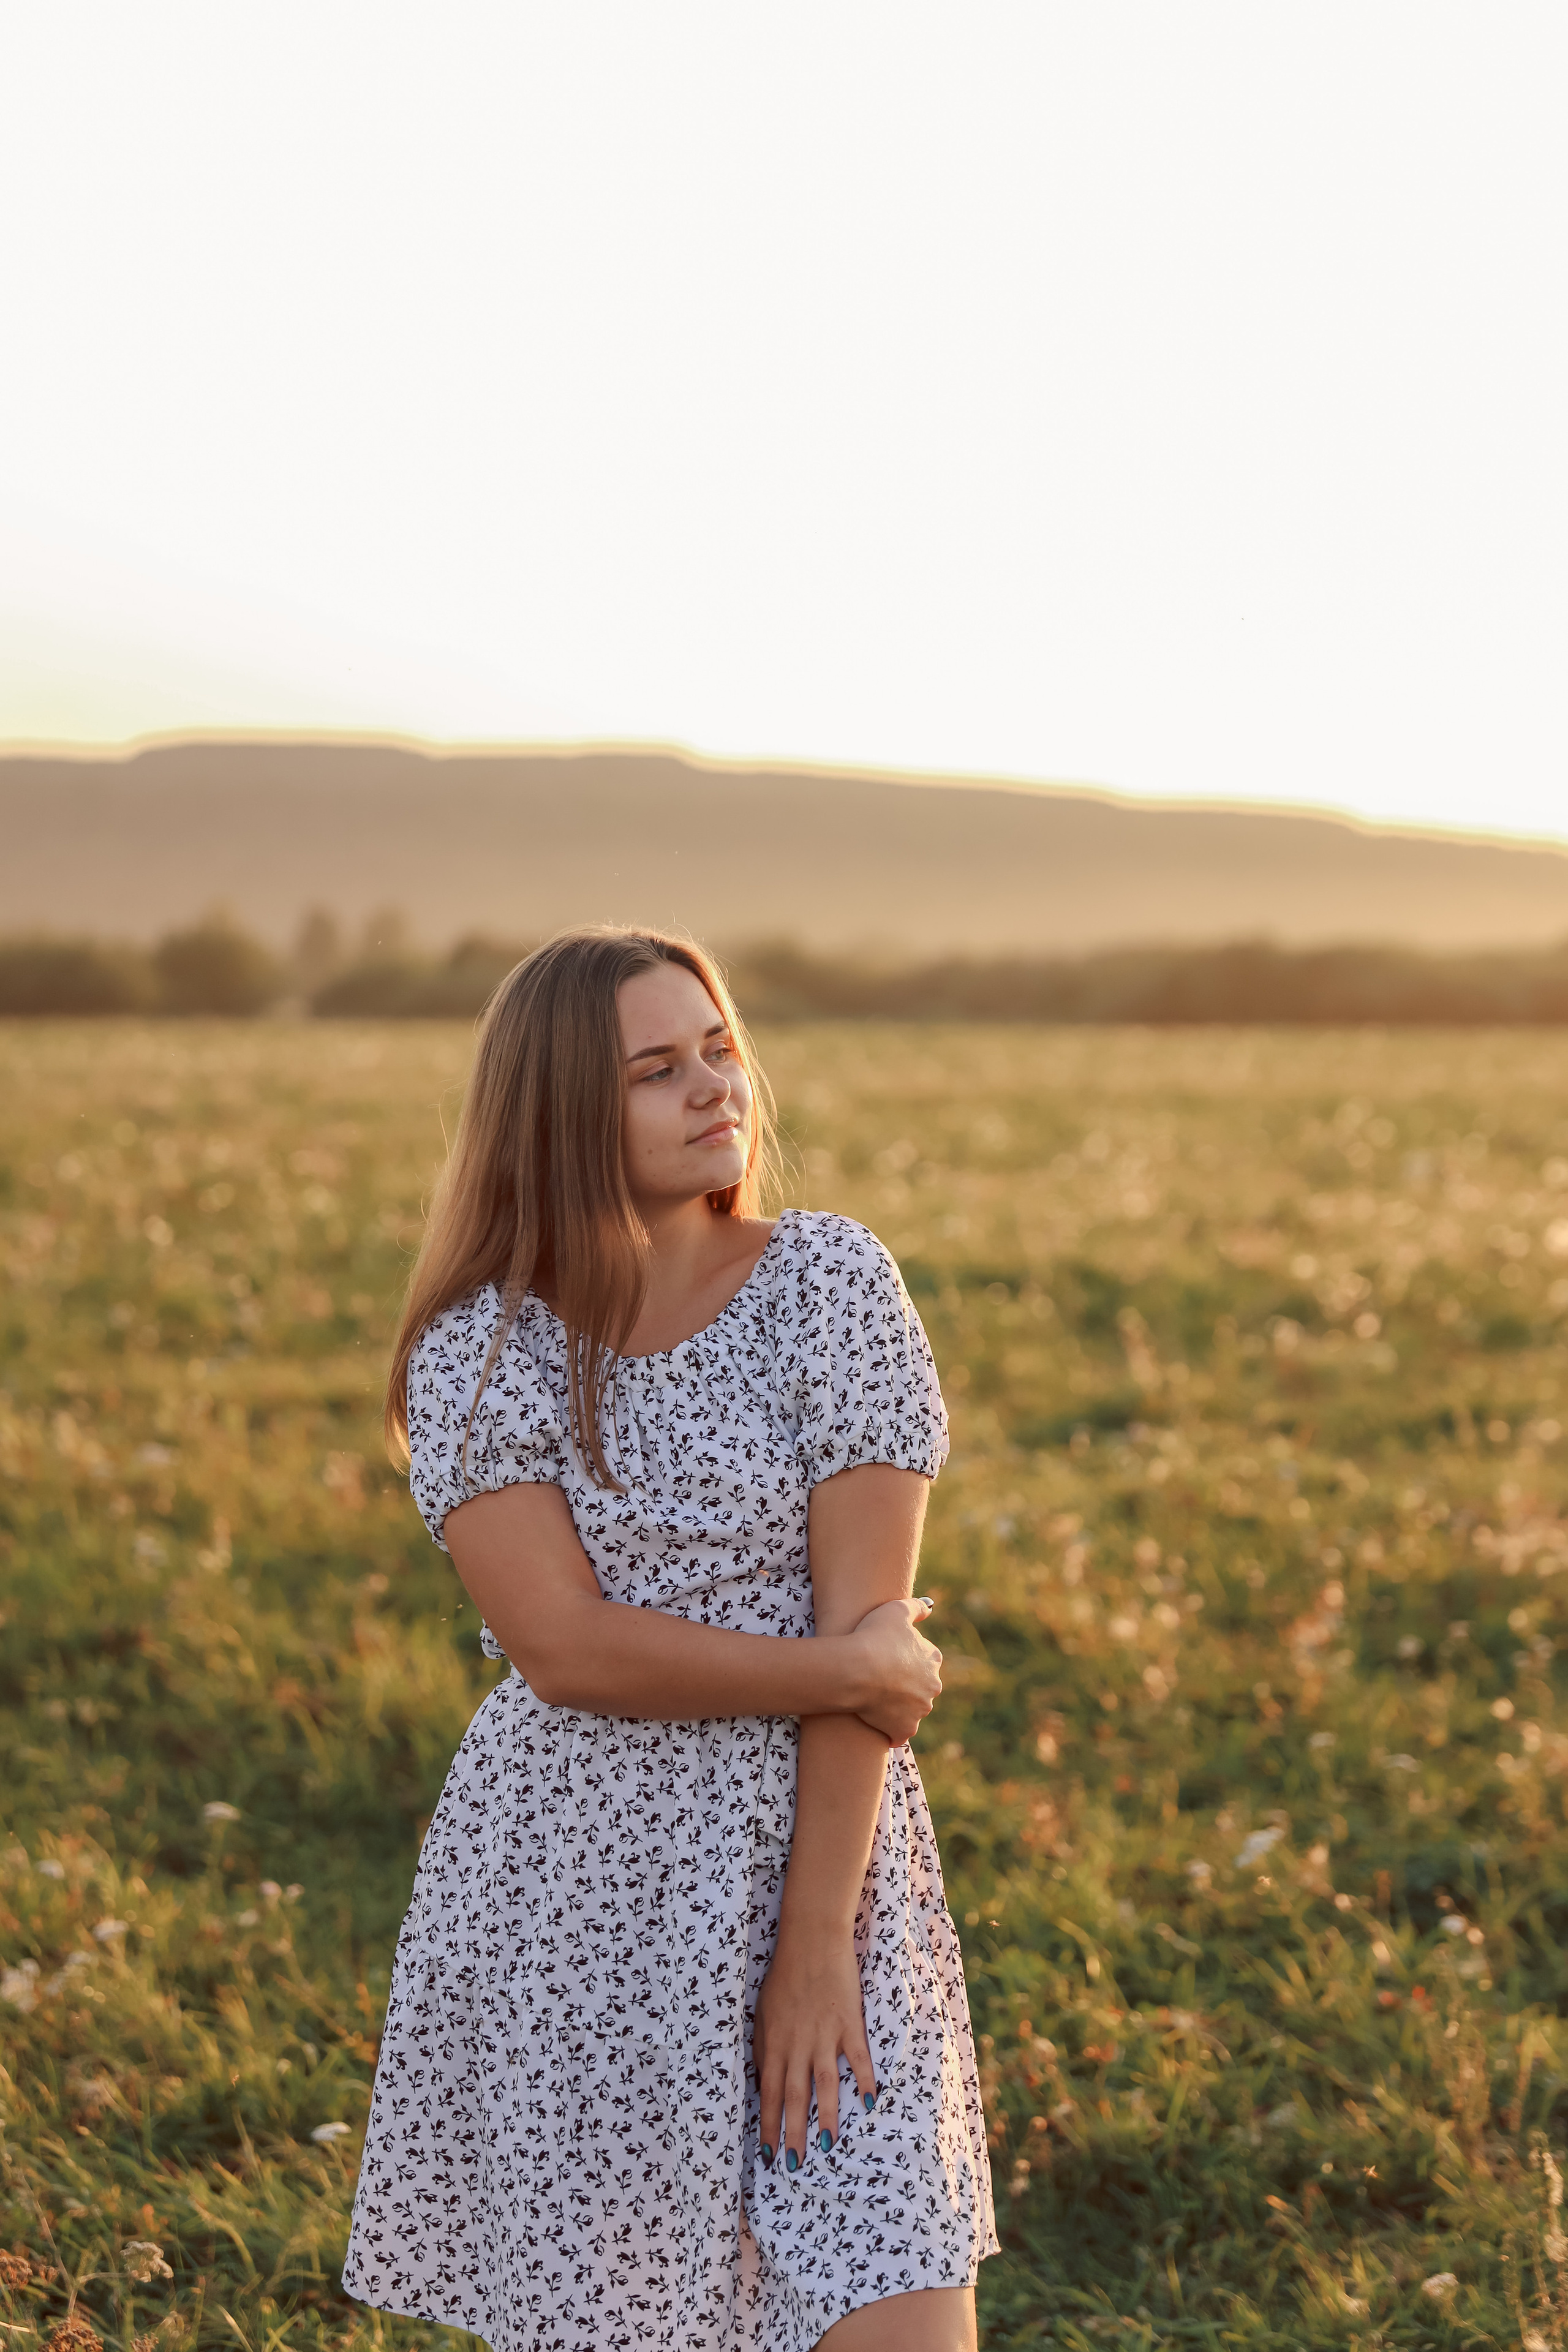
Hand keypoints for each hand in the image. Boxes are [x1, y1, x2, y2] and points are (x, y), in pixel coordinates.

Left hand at [753, 1926, 874, 2170]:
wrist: (811, 1941)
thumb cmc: (784, 1977)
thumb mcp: (762, 2013)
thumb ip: (764, 2049)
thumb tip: (762, 2081)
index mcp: (774, 2043)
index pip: (767, 2093)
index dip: (767, 2125)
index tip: (767, 2154)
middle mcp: (797, 2044)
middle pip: (794, 2097)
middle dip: (792, 2134)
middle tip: (794, 2167)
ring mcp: (824, 2035)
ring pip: (823, 2084)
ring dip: (824, 2117)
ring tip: (825, 2146)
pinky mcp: (849, 2023)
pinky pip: (857, 2058)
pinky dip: (863, 2080)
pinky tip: (867, 2103)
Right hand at [847, 1595, 941, 1745]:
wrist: (856, 1669)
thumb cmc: (874, 1636)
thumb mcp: (896, 1609)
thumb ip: (916, 1607)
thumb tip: (929, 1608)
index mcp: (933, 1659)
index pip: (922, 1659)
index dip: (903, 1657)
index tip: (886, 1656)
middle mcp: (932, 1687)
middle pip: (919, 1686)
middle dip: (904, 1684)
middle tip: (879, 1678)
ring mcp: (920, 1711)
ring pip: (911, 1709)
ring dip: (897, 1706)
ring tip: (874, 1697)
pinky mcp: (904, 1729)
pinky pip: (899, 1732)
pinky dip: (890, 1729)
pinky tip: (876, 1721)